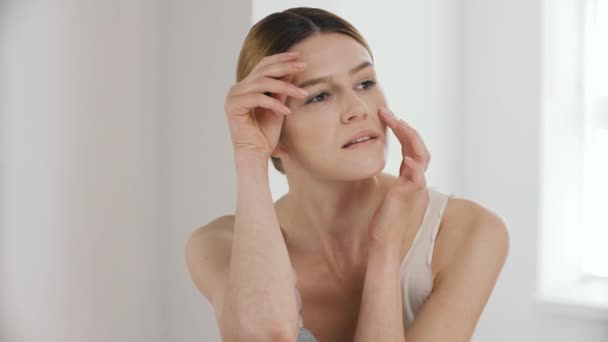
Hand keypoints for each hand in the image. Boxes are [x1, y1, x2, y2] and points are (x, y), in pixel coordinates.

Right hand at [224, 51, 308, 158]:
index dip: (281, 58)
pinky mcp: (234, 106)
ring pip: (262, 83)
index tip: (299, 57)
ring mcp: (234, 96)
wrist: (255, 154)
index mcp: (246, 87)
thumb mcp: (278, 107)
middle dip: (285, 66)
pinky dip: (274, 104)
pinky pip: (258, 98)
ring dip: (285, 87)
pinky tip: (287, 112)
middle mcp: (238, 89)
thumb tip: (291, 70)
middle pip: (263, 70)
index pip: (263, 65)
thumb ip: (282, 90)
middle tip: (303, 66)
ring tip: (302, 94)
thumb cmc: (265, 135)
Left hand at [368, 107, 431, 253]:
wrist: (382, 240)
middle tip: (386, 112)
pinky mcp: (408, 197)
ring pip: (422, 157)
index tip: (385, 114)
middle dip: (405, 128)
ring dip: (411, 139)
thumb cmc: (381, 218)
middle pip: (418, 147)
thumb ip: (385, 176)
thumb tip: (371, 160)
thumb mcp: (383, 190)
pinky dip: (415, 169)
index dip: (401, 130)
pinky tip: (409, 159)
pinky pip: (417, 180)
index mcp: (409, 177)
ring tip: (400, 124)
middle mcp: (414, 180)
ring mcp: (413, 188)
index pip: (410, 146)